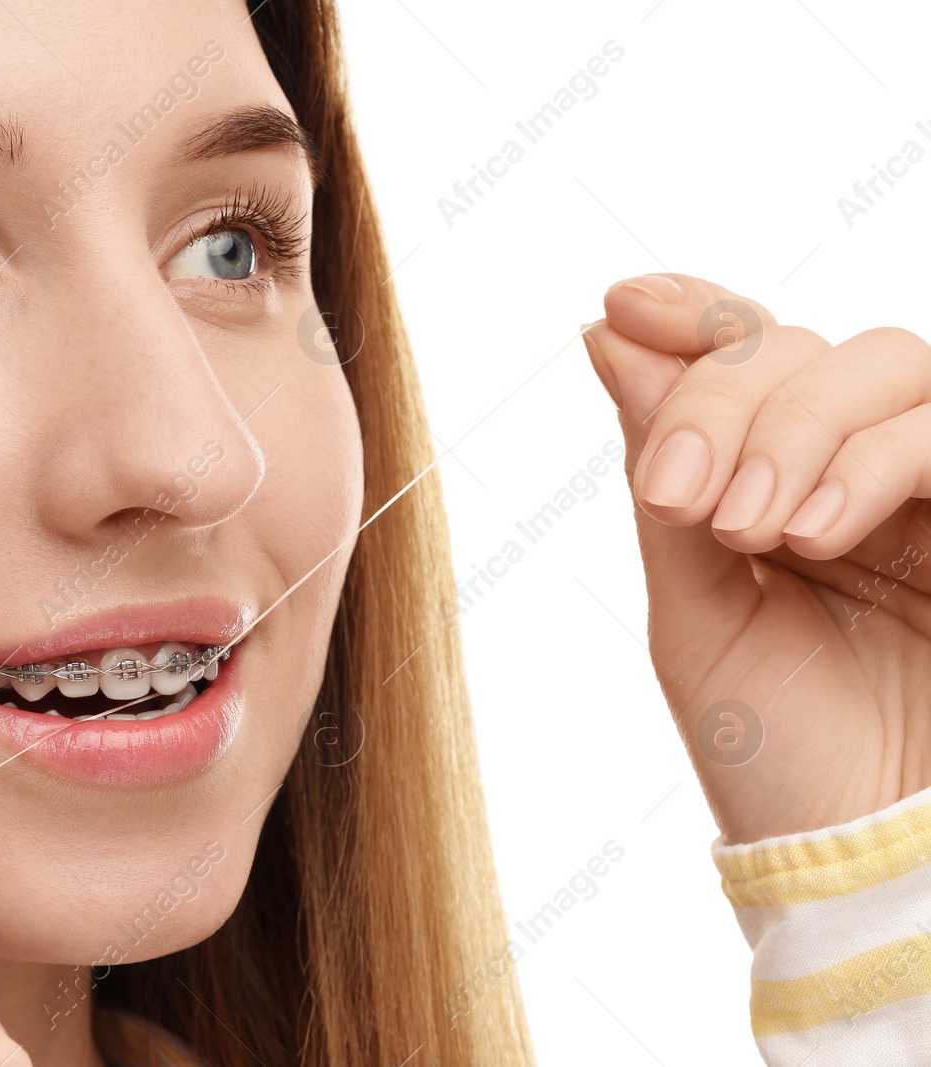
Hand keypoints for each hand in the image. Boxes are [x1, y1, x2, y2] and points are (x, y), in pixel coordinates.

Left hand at [584, 273, 930, 844]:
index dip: (695, 310)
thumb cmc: (778, 751)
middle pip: (808, 345)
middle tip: (681, 495)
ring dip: (797, 428)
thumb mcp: (694, 604)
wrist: (864, 857)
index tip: (622, 304)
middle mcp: (866, 469)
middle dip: (727, 397)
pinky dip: (876, 460)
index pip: (752, 351)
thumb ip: (665, 471)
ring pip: (888, 362)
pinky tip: (812, 530)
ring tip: (750, 529)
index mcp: (784, 480)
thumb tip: (609, 334)